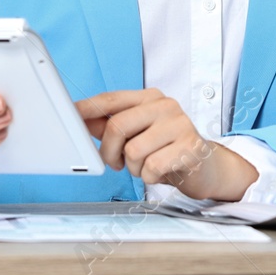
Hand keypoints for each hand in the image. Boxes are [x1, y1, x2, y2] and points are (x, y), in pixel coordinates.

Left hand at [74, 88, 256, 201]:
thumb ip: (110, 125)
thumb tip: (80, 120)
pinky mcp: (190, 148)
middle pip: (117, 126)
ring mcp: (180, 125)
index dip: (87, 108)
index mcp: (150, 98)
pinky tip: (159, 172)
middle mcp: (165, 106)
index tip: (69, 114)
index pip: (111, 99)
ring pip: (133, 151)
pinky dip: (149, 176)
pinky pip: (151, 167)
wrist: (206, 168)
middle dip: (108, 152)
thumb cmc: (167, 149)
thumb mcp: (138, 134)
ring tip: (145, 166)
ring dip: (133, 168)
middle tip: (116, 163)